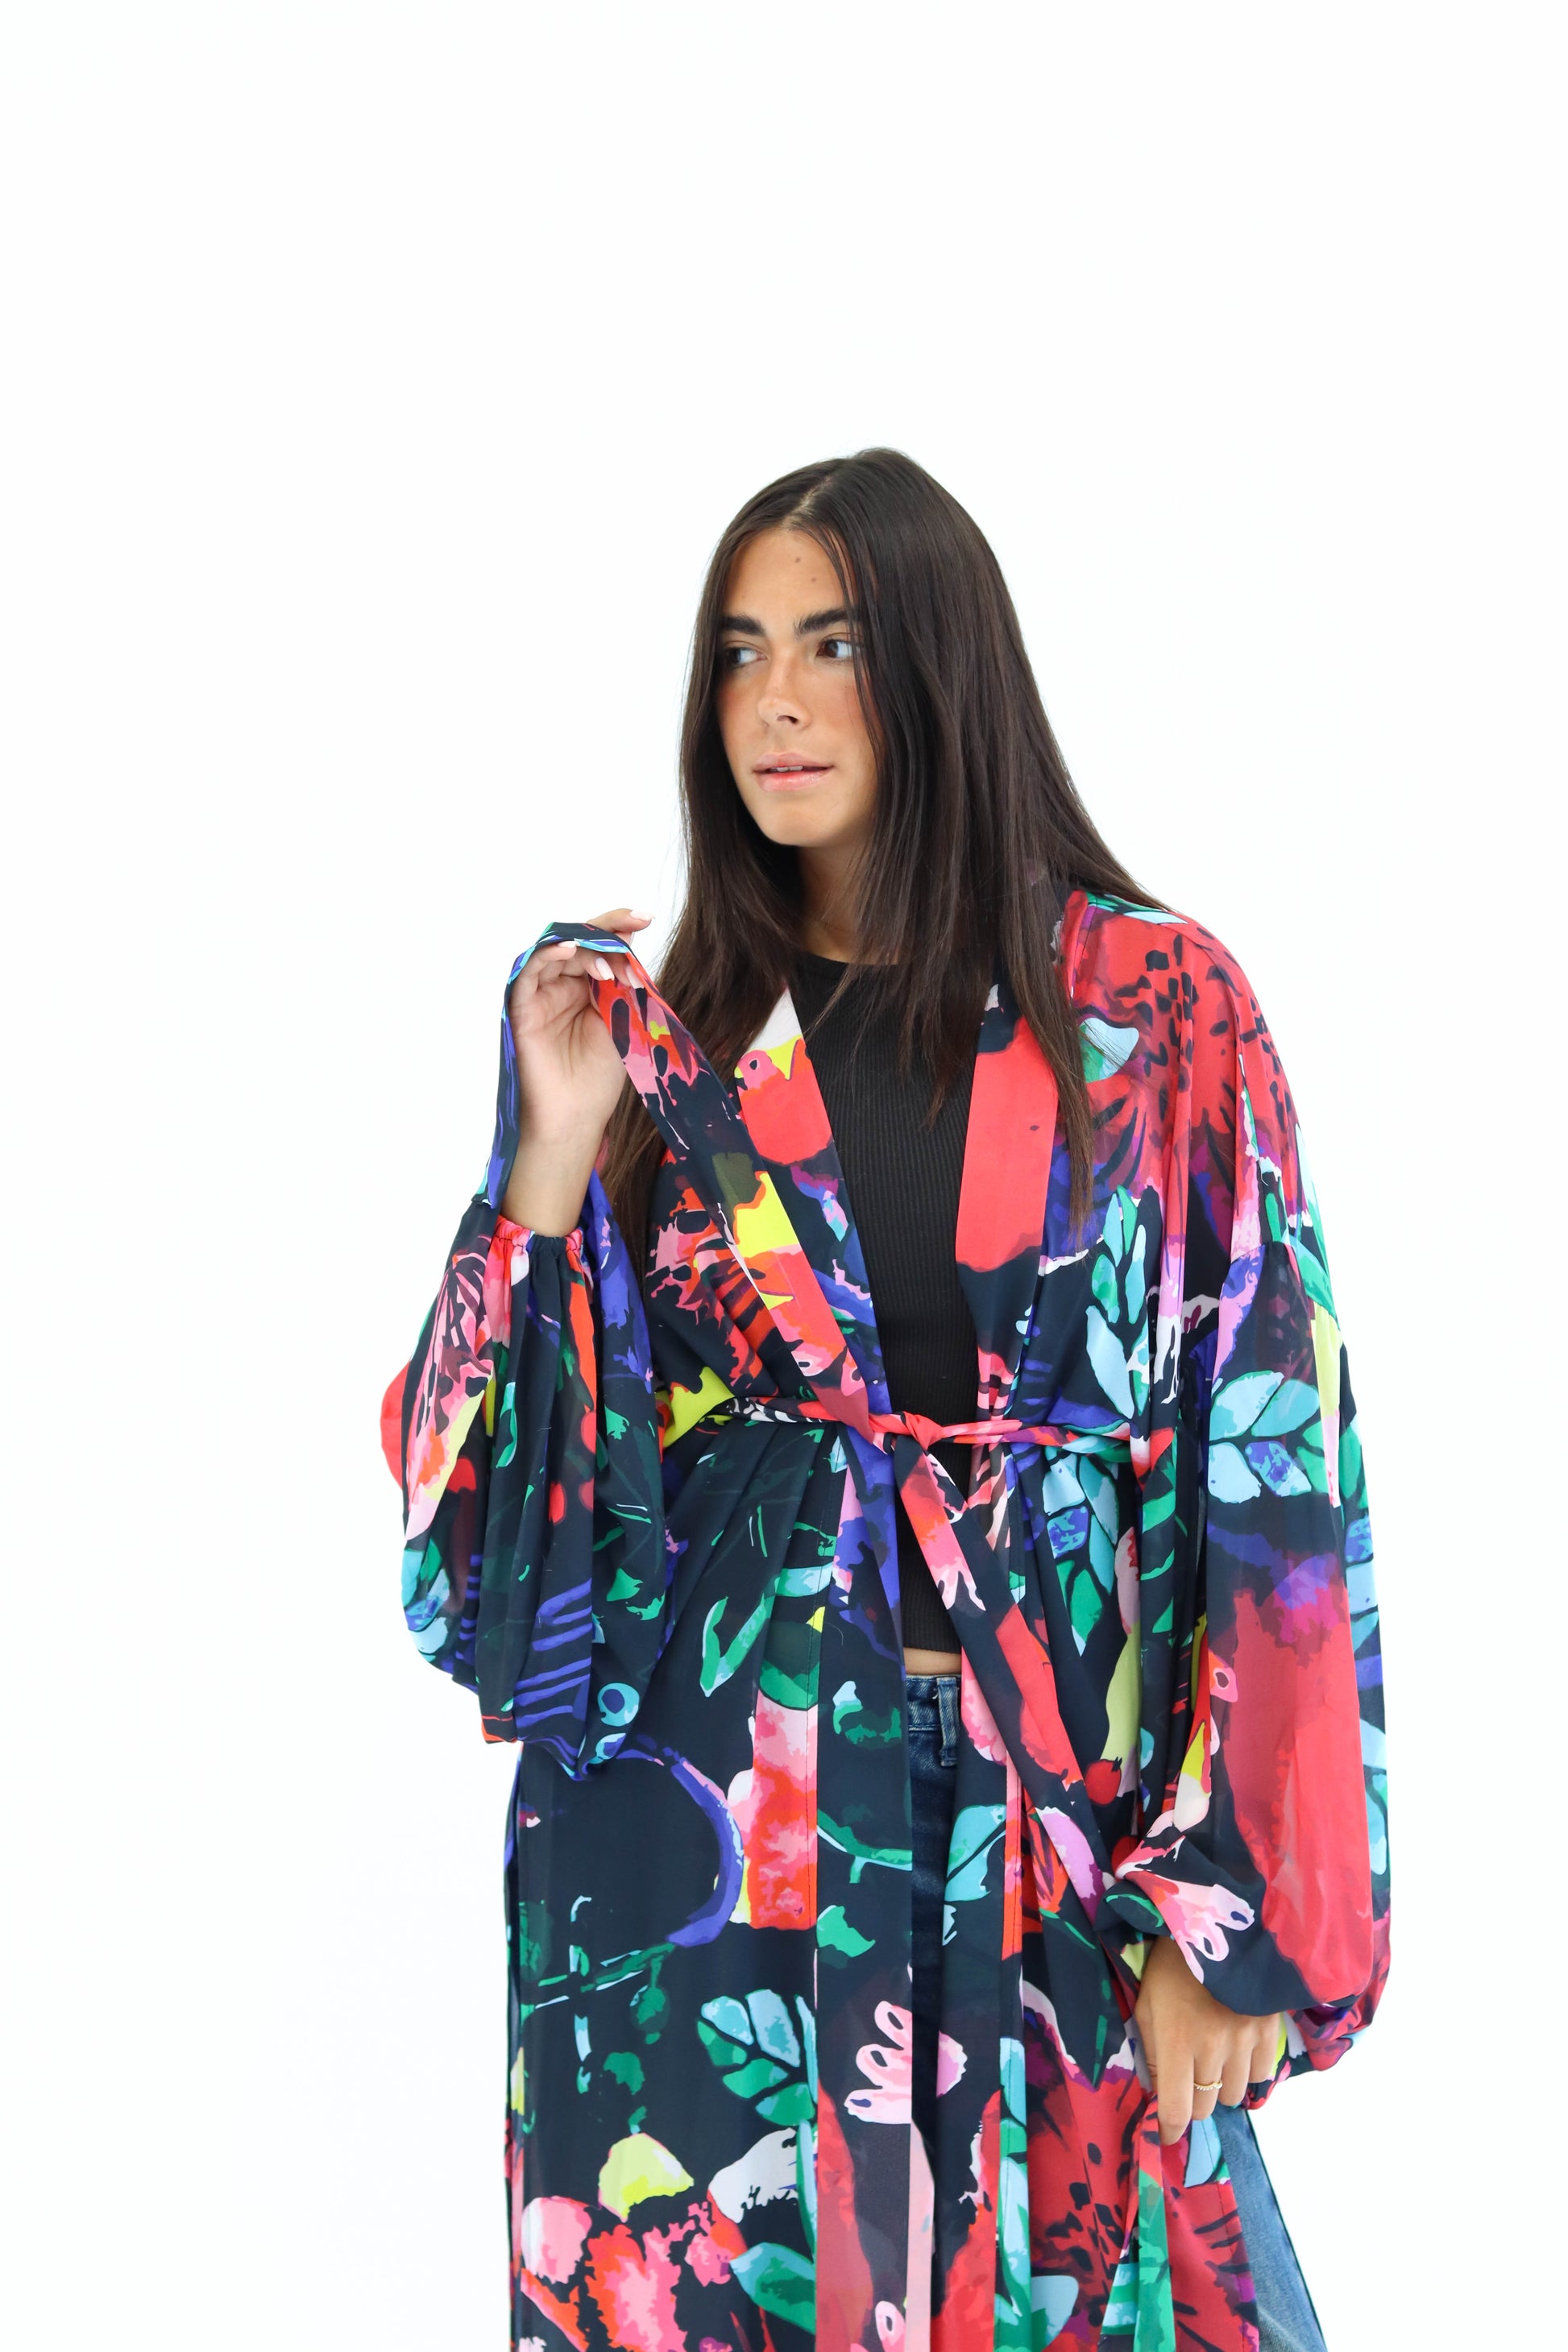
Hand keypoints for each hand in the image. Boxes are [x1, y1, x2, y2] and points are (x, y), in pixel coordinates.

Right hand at [500, 906, 649, 1231]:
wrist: (578, 1114)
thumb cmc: (600, 1074)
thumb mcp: (622, 1018)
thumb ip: (623, 982)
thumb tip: (629, 941)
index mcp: (585, 985)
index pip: (599, 945)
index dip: (618, 926)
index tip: (646, 917)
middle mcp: (560, 983)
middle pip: (578, 940)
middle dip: (607, 934)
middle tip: (632, 932)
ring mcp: (540, 993)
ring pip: (556, 949)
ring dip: (585, 949)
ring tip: (608, 966)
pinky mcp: (521, 1006)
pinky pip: (528, 970)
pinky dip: (548, 954)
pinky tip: (570, 950)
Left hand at [1133, 1933, 1282, 2144]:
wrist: (1217, 1924)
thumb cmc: (1170, 1965)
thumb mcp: (1147, 2005)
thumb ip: (1152, 2052)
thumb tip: (1160, 2095)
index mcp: (1177, 2040)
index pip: (1176, 2108)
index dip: (1170, 2130)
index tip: (1166, 2137)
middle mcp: (1214, 2046)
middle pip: (1205, 2106)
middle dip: (1192, 2100)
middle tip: (1187, 2079)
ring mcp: (1245, 2040)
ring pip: (1234, 2095)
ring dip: (1221, 2086)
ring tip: (1213, 2059)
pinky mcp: (1269, 2031)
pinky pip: (1261, 2076)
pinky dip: (1247, 2072)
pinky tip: (1236, 2051)